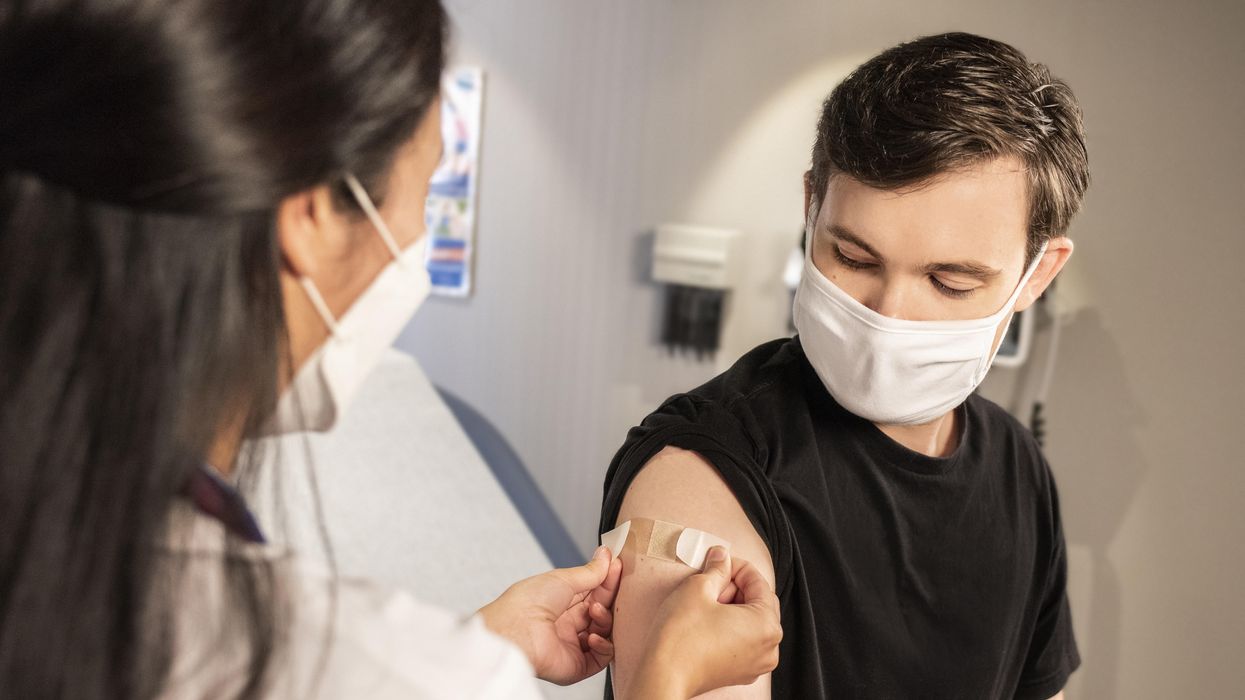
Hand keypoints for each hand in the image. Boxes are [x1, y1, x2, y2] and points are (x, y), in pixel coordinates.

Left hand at [478, 546, 622, 684]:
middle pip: (601, 610)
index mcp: (560, 602)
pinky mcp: (577, 665)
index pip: (592, 591)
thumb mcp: (562, 578)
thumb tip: (605, 557)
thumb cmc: (527, 603)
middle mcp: (567, 623)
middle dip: (609, 597)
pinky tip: (593, 636)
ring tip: (595, 610)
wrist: (514, 631)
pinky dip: (604, 646)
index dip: (606, 579)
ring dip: (605, 619)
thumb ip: (589, 572)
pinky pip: (601, 657)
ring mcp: (572, 644)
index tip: (617, 566)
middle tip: (615, 583)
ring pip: (604, 632)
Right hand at [635, 547, 781, 697]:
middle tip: (710, 582)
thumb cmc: (681, 638)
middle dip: (736, 588)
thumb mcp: (698, 588)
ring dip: (732, 607)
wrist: (663, 675)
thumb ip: (716, 568)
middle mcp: (768, 647)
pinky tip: (707, 621)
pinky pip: (743, 640)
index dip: (737, 567)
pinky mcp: (740, 673)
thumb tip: (722, 557)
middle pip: (759, 603)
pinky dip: (730, 627)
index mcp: (766, 625)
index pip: (759, 582)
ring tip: (706, 603)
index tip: (720, 561)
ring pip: (751, 622)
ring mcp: (756, 664)